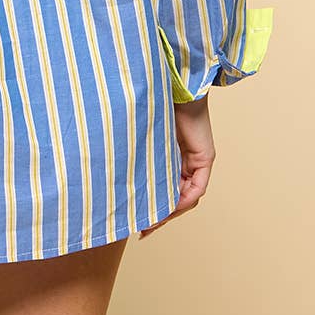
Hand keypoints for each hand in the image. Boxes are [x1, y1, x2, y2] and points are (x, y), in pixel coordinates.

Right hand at [138, 93, 215, 238]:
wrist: (174, 85)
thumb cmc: (154, 102)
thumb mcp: (141, 135)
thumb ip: (135, 152)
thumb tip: (109, 163)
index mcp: (170, 153)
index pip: (165, 186)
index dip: (153, 205)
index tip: (137, 217)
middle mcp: (185, 159)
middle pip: (176, 195)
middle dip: (160, 215)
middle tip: (143, 229)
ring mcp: (197, 160)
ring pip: (186, 196)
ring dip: (170, 211)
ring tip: (152, 222)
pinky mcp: (205, 158)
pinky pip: (196, 188)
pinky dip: (183, 200)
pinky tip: (169, 207)